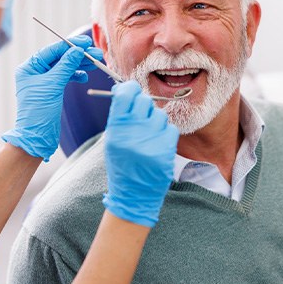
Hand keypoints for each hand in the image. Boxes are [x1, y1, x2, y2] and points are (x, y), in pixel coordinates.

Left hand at [2, 35, 102, 160]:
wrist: (37, 137)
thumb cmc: (38, 111)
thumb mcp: (53, 85)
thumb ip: (66, 65)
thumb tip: (77, 50)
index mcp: (29, 67)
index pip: (52, 50)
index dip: (70, 45)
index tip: (86, 42)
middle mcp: (35, 72)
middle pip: (60, 57)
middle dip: (78, 55)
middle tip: (96, 53)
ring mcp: (43, 81)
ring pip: (65, 67)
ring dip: (80, 64)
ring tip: (95, 63)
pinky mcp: (51, 90)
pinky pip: (65, 77)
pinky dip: (76, 75)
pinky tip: (84, 76)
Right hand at [102, 81, 178, 226]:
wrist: (133, 194)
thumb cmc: (121, 163)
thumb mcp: (112, 140)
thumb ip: (119, 115)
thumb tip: (125, 89)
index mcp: (116, 128)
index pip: (126, 94)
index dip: (130, 89)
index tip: (131, 91)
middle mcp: (133, 132)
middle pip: (144, 100)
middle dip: (143, 106)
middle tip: (141, 117)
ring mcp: (151, 141)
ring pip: (159, 114)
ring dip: (155, 121)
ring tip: (148, 136)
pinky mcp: (166, 150)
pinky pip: (170, 128)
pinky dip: (165, 134)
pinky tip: (157, 145)